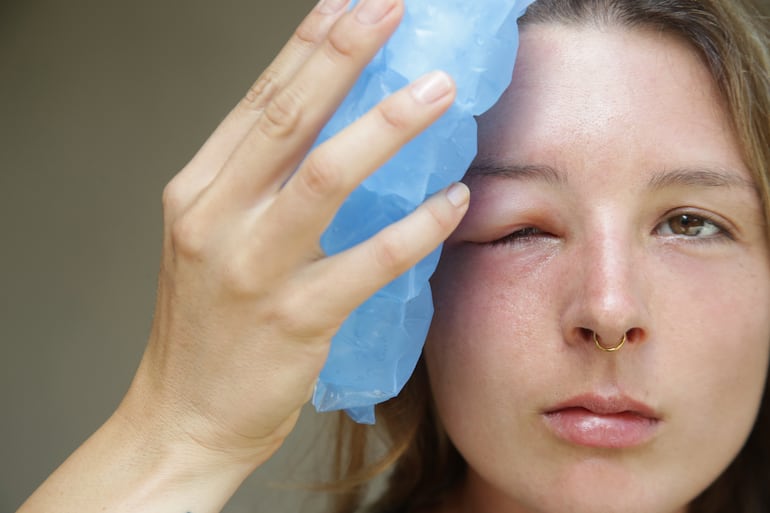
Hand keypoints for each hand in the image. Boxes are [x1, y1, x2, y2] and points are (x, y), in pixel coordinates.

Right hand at [119, 0, 467, 468]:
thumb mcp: (214, 244)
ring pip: (326, 176)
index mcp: (198, 192)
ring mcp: (253, 269)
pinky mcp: (295, 319)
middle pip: (287, 117)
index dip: (308, 45)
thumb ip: (260, 191)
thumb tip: (333, 136)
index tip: (348, 2)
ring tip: (439, 90)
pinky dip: (416, 228)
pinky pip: (368, 261)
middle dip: (343, 53)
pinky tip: (452, 202)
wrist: (184, 417)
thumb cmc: (208, 329)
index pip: (258, 101)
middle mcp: (217, 219)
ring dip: (389, 126)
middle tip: (392, 8)